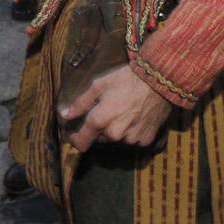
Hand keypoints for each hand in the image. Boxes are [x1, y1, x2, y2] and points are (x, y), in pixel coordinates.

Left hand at [59, 65, 173, 151]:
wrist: (158, 81)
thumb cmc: (125, 80)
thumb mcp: (98, 85)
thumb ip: (80, 103)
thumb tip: (65, 115)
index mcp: (100, 121)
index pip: (81, 143)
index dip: (75, 139)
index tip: (74, 133)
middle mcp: (114, 135)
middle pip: (99, 139)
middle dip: (98, 129)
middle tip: (105, 112)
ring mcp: (131, 139)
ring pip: (116, 140)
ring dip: (115, 131)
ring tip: (122, 112)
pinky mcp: (145, 140)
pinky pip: (132, 140)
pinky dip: (131, 132)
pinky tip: (135, 117)